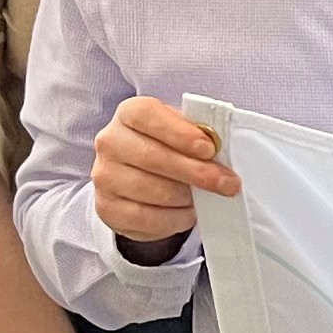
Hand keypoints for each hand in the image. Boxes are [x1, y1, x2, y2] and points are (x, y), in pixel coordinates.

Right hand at [92, 98, 237, 261]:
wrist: (139, 183)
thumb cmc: (168, 149)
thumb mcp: (183, 133)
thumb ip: (199, 135)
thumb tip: (222, 149)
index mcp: (129, 114)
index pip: (147, 116)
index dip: (179, 133)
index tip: (209, 148)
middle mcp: (110, 142)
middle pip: (152, 157)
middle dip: (196, 171)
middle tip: (227, 183)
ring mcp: (104, 177)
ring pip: (151, 189)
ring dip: (187, 196)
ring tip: (207, 198)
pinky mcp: (108, 208)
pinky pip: (146, 217)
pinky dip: (174, 218)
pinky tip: (188, 213)